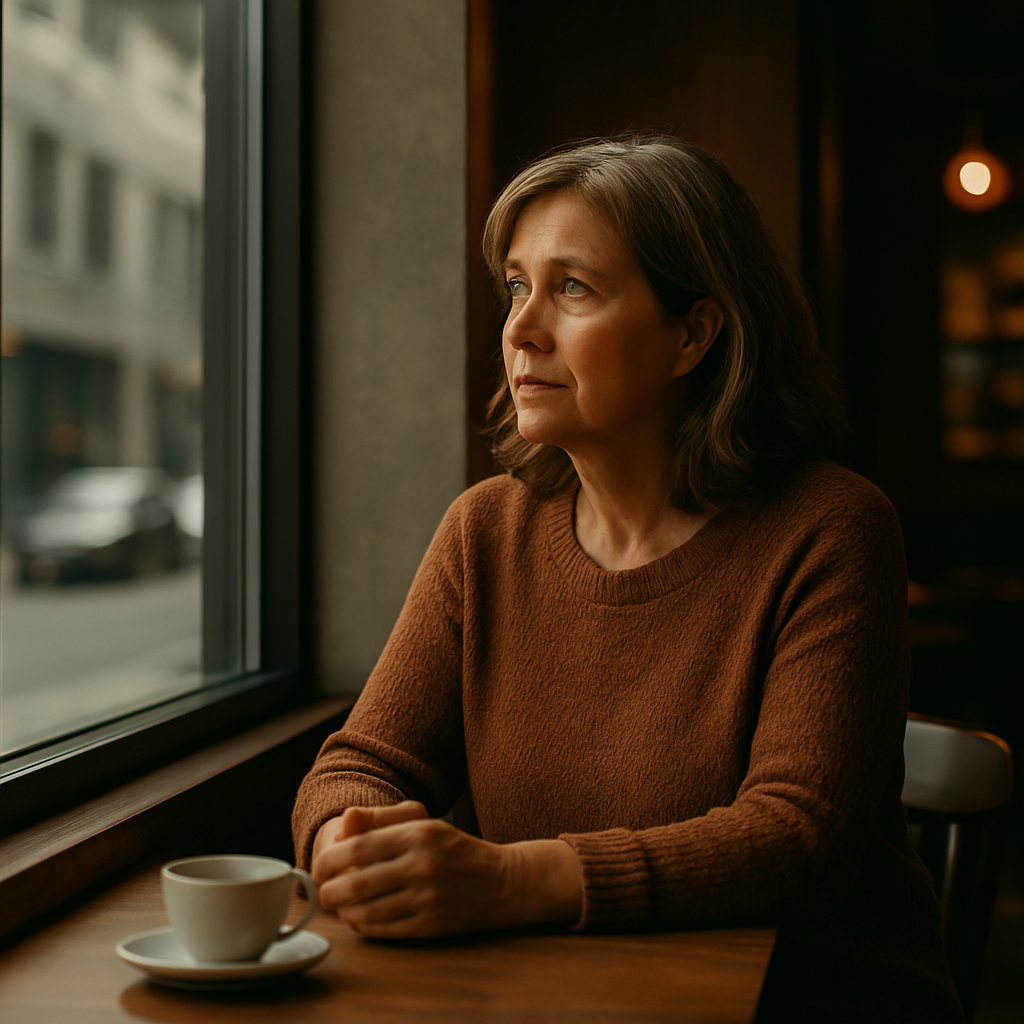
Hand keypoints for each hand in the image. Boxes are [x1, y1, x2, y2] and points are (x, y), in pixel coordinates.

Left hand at [310, 801, 582, 938]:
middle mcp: (422, 865)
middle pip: (355, 882)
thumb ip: (381, 820)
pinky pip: (384, 930)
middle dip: (328, 890)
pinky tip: (358, 918)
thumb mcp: (423, 822)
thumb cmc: (455, 849)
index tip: (319, 866)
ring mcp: (427, 898)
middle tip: (321, 892)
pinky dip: (363, 926)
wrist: (503, 882)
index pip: (357, 847)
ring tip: (339, 905)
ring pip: (366, 911)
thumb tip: (343, 824)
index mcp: (418, 833)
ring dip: (344, 911)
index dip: (328, 860)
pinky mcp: (431, 926)